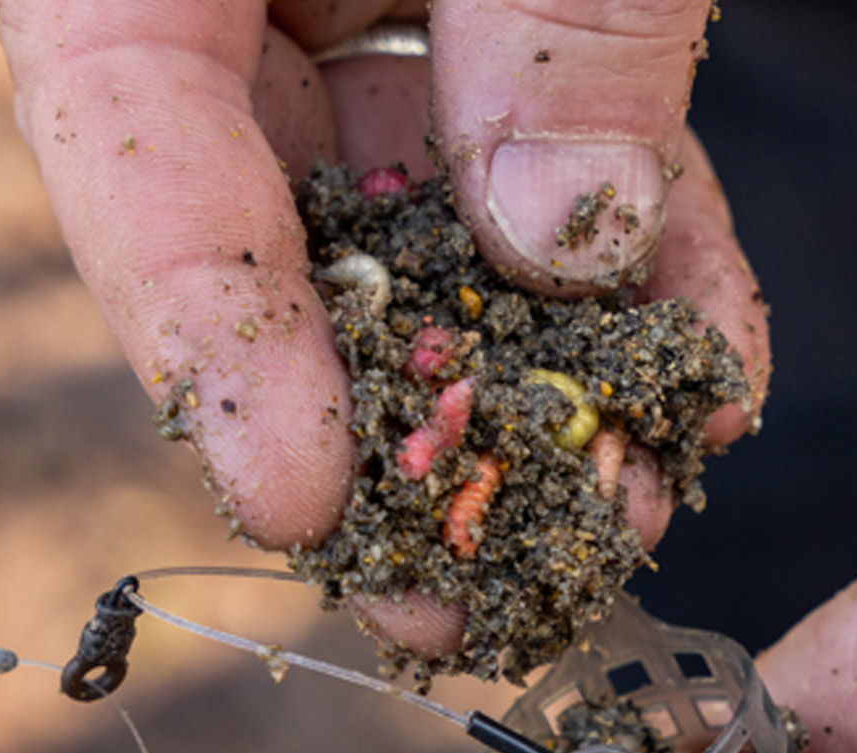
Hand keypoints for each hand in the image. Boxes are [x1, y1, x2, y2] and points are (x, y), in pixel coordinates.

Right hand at [0, 0, 767, 656]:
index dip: (222, 359)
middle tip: (466, 591)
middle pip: (313, 267)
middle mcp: (258, 17)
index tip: (300, 510)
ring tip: (622, 520)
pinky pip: (578, 193)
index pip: (148, 176)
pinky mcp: (514, 65)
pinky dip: (651, 286)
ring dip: (551, 401)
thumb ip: (542, 15)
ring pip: (458, 261)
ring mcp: (391, 49)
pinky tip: (708, 380)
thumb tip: (568, 237)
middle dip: (410, 440)